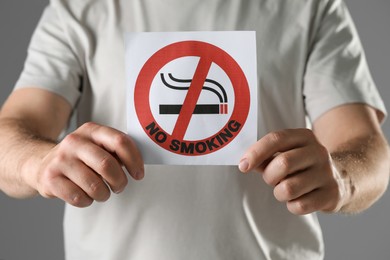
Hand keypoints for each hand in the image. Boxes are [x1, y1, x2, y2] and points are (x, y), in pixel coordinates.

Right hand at [28, 122, 143, 206]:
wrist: (42, 163)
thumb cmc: (81, 158)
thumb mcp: (98, 146)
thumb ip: (117, 151)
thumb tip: (139, 165)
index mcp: (91, 130)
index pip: (120, 142)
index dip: (134, 160)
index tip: (139, 174)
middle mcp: (74, 142)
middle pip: (107, 165)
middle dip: (120, 181)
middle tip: (119, 186)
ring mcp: (60, 160)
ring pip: (94, 185)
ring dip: (104, 194)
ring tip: (101, 192)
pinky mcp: (50, 179)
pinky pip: (78, 197)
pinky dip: (87, 201)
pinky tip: (85, 195)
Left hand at [238, 128, 348, 214]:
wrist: (341, 179)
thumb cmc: (301, 165)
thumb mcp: (286, 153)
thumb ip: (265, 156)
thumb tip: (245, 163)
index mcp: (304, 136)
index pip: (276, 139)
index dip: (256, 153)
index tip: (243, 166)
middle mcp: (318, 152)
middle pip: (282, 163)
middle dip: (269, 176)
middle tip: (272, 179)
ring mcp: (327, 173)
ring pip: (289, 188)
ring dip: (279, 193)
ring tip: (285, 189)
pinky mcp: (331, 194)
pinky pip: (300, 205)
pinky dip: (292, 205)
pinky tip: (299, 199)